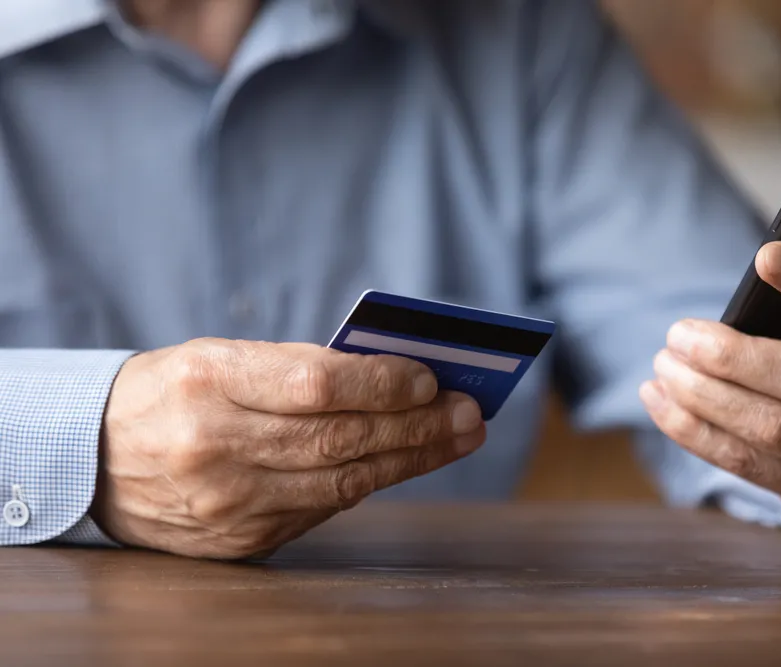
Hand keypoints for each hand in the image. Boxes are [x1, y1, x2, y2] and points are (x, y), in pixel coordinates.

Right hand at [93, 338, 484, 558]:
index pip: (316, 383)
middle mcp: (214, 446)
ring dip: (411, 459)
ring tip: (458, 438)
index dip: (382, 383)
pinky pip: (321, 511)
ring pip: (341, 482)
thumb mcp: (221, 356)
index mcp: (208, 381)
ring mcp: (226, 502)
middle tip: (470, 413)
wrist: (96, 457)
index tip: (430, 379)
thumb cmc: (173, 391)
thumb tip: (395, 380)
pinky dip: (368, 483)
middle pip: (340, 438)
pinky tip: (403, 463)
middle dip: (417, 426)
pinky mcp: (237, 540)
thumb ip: (299, 367)